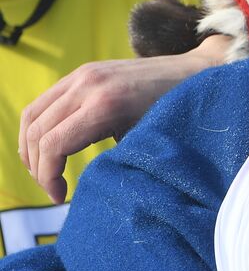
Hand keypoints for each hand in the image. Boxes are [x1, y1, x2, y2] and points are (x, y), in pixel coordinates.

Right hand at [18, 34, 230, 202]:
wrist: (197, 73)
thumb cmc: (181, 113)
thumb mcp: (153, 141)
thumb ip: (121, 159)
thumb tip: (94, 185)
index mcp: (106, 105)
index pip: (54, 144)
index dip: (48, 176)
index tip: (60, 197)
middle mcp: (86, 85)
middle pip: (37, 131)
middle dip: (37, 167)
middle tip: (52, 190)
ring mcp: (81, 75)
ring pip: (33, 115)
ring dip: (30, 148)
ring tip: (44, 173)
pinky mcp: (81, 73)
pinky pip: (44, 102)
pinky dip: (37, 128)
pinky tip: (47, 149)